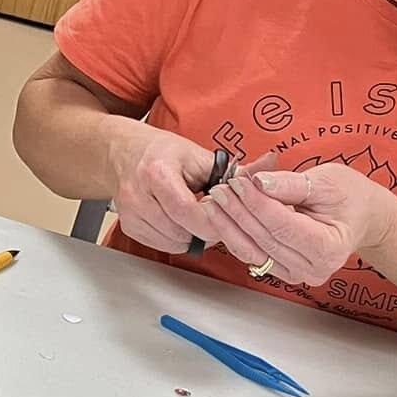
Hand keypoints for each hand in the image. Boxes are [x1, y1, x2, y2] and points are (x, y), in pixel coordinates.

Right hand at [106, 123, 275, 253]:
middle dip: (205, 230)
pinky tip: (183, 224)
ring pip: (172, 242)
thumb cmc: (164, 152)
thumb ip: (236, 169)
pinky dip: (177, 239)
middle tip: (218, 219)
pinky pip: (160, 244)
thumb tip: (271, 166)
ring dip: (192, 236)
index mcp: (158, 173)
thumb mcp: (200, 155)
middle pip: (181, 231)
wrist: (125, 151)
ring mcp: (131, 212)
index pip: (188, 212)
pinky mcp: (128, 225)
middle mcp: (139, 194)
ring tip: (200, 219)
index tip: (225, 213)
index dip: (213, 219)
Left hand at [200, 164, 396, 285]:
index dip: (256, 203)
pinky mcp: (282, 271)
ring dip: (229, 224)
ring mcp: (296, 274)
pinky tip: (223, 215)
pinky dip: (235, 233)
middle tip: (219, 188)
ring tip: (215, 200)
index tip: (237, 182)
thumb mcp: (327, 181)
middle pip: (264, 239)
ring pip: (253, 250)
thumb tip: (258, 182)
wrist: (359, 216)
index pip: (282, 224)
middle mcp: (313, 268)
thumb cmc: (349, 197)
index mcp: (328, 247)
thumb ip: (291, 184)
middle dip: (238, 211)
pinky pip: (252, 254)